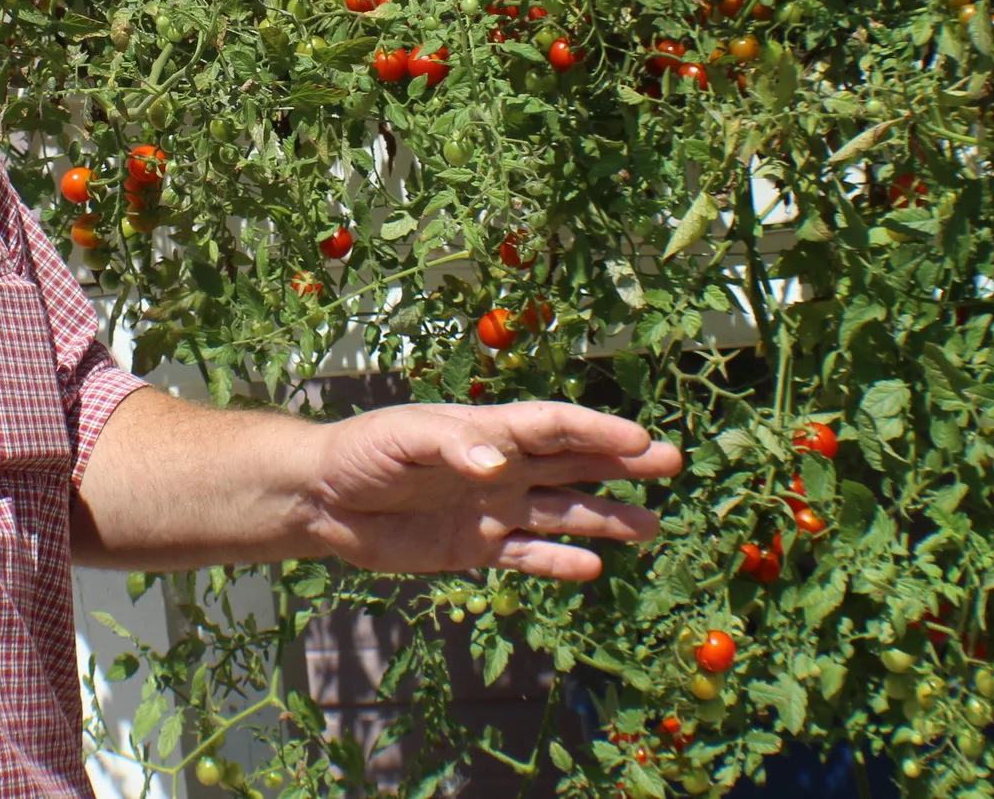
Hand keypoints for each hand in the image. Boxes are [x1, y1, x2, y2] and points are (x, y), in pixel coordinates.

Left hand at [298, 400, 680, 580]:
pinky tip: (593, 567)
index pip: (553, 426)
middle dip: (620, 464)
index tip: (640, 439)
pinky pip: (526, 555)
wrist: (322, 500)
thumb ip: (450, 445)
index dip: (597, 430)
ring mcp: (491, 508)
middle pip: (572, 463)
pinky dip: (558, 561)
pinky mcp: (474, 548)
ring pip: (560, 511)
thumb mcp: (399, 438)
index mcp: (486, 430)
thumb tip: (497, 463)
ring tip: (653, 526)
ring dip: (605, 517)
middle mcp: (499, 467)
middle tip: (671, 464)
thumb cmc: (360, 453)